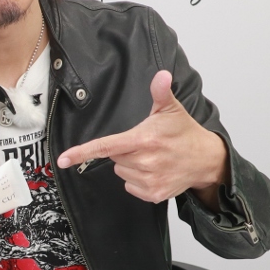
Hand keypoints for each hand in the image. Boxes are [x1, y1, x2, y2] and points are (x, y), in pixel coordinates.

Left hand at [56, 70, 226, 203]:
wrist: (206, 161)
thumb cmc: (185, 133)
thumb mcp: (171, 110)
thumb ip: (160, 92)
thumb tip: (161, 75)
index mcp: (144, 140)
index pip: (106, 146)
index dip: (82, 152)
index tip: (63, 159)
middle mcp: (145, 162)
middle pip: (114, 158)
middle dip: (124, 151)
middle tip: (146, 144)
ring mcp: (149, 180)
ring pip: (120, 173)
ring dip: (131, 166)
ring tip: (153, 157)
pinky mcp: (154, 194)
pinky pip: (130, 186)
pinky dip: (137, 180)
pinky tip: (155, 171)